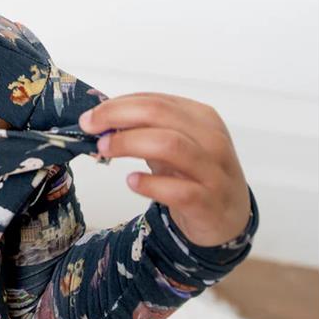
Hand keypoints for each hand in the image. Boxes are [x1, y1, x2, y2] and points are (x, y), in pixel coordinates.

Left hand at [78, 92, 251, 247]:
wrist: (228, 218)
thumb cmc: (193, 172)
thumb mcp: (172, 143)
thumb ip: (144, 128)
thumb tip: (101, 119)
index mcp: (201, 117)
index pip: (154, 100)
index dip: (117, 104)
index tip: (91, 116)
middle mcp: (211, 140)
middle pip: (159, 114)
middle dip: (117, 116)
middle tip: (90, 127)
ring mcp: (214, 171)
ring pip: (170, 145)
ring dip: (129, 143)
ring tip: (104, 149)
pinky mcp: (210, 203)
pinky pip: (178, 190)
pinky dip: (149, 184)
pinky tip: (131, 181)